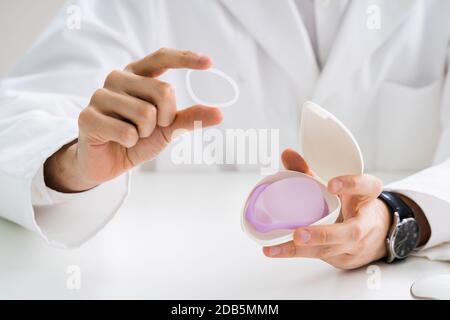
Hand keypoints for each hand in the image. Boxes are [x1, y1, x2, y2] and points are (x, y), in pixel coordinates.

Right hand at [44, 48, 222, 191]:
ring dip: (145, 133)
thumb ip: (190, 118)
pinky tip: (118, 141)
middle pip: (163, 91)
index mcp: (136, 75)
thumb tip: (219, 114)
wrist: (107, 162)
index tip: (209, 63)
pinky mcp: (88, 117)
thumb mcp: (168, 128)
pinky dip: (130, 143)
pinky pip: (127, 132)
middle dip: (165, 119)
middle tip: (149, 129)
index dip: (185, 58)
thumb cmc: (137, 139)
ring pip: (146, 114)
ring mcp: (100, 96)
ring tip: (132, 135)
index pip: (161, 58)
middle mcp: (117, 79)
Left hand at [263, 149, 390, 269]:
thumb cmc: (352, 205)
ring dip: (300, 250)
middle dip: (323, 235)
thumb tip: (287, 155)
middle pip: (350, 232)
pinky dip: (295, 253)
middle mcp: (364, 224)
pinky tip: (275, 250)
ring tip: (276, 247)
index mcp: (366, 197)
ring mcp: (355, 245)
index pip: (366, 187)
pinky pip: (319, 257)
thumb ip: (311, 172)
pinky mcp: (343, 259)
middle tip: (299, 234)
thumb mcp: (338, 187)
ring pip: (331, 250)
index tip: (331, 184)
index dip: (351, 184)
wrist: (375, 234)